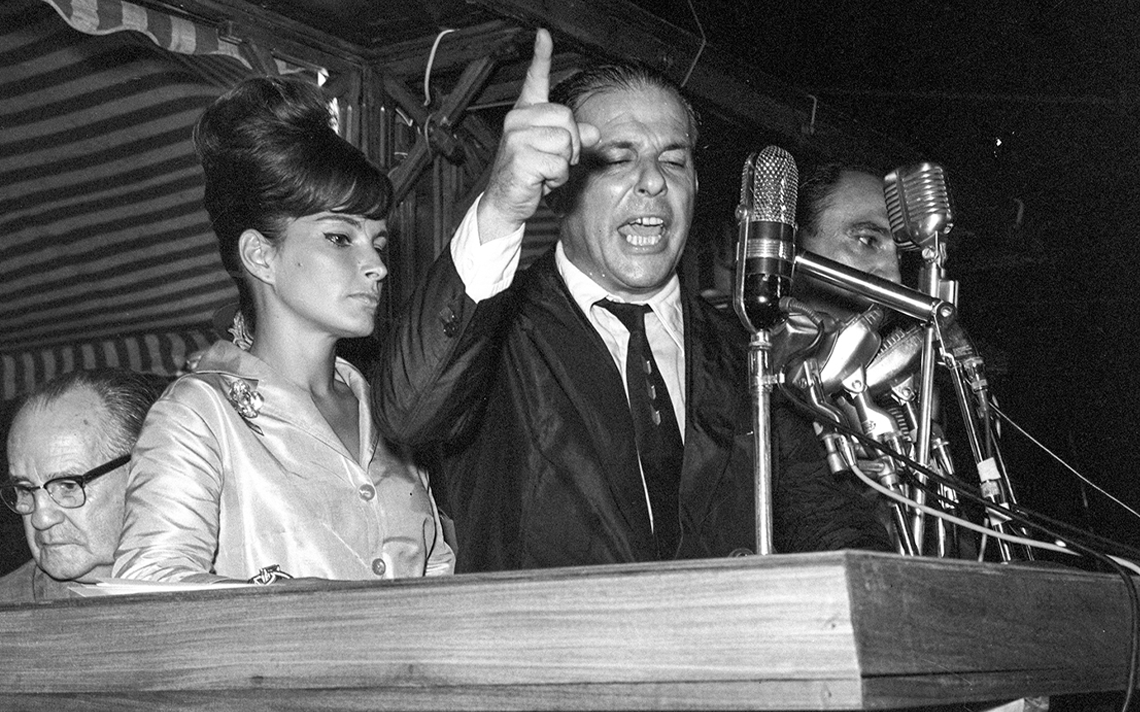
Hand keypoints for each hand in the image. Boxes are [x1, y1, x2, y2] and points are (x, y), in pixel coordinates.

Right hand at [477, 29, 599, 241]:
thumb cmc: (529, 175)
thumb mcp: (555, 153)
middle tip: (556, 160)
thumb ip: (574, 138)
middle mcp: (518, 120)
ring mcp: (517, 137)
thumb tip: (594, 132)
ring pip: (566, 141)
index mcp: (525, 113)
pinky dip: (557, 177)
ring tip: (546, 170)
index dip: (541, 56)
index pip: (534, 80)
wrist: (505, 201)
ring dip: (564, 163)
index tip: (543, 35)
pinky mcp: (521, 158)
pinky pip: (559, 163)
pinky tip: (541, 180)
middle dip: (572, 143)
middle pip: (567, 118)